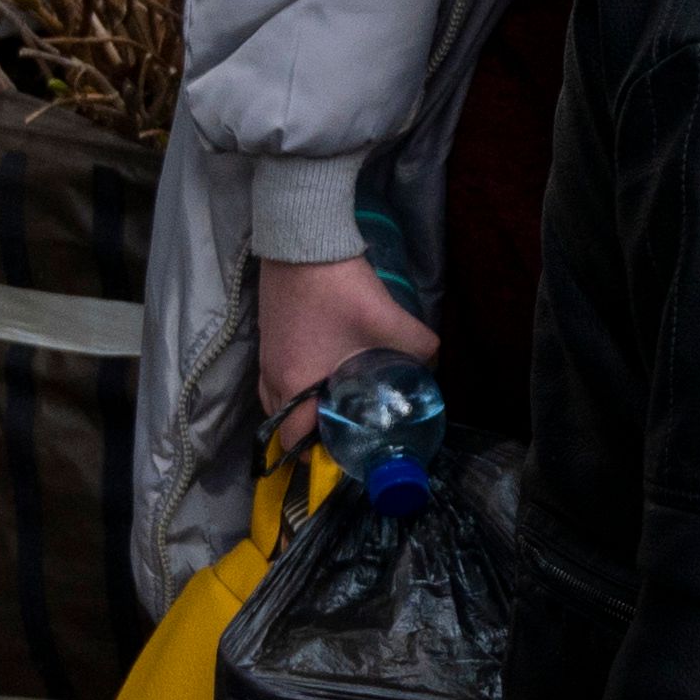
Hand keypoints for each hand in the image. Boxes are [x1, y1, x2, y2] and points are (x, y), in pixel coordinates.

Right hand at [256, 253, 439, 437]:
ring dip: (298, 413)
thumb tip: (433, 366)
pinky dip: (291, 390)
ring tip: (332, 412)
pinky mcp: (268, 340)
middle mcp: (273, 377)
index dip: (317, 453)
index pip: (295, 437)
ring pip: (275, 402)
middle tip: (342, 434)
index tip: (344, 454)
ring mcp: (266, 358)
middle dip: (308, 435)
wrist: (303, 244)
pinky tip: (318, 380)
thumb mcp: (390, 322)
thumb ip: (419, 348)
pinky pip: (274, 381)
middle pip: (282, 424)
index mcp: (296, 383)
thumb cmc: (341, 290)